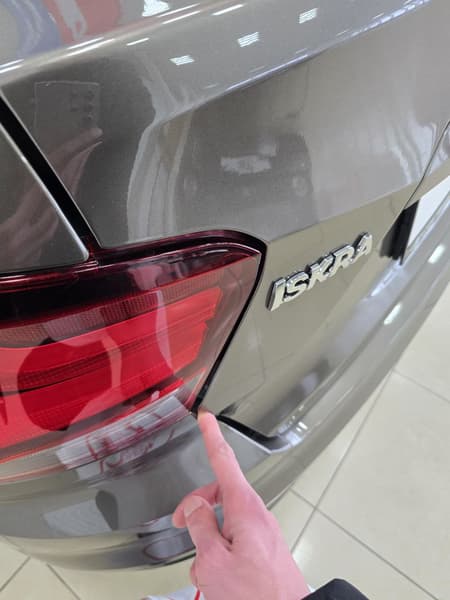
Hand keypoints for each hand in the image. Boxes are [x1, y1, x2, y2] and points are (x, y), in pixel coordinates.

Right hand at [173, 411, 309, 599]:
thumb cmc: (256, 595)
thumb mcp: (214, 560)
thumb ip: (200, 527)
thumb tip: (194, 506)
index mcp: (245, 508)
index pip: (224, 461)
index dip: (212, 436)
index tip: (206, 417)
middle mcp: (256, 515)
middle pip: (219, 493)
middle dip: (196, 506)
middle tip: (179, 523)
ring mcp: (261, 531)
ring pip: (224, 521)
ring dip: (207, 542)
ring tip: (206, 571)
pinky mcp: (263, 548)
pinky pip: (234, 539)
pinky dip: (220, 553)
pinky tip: (217, 577)